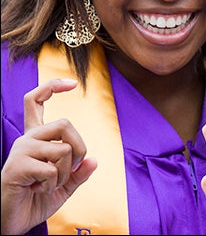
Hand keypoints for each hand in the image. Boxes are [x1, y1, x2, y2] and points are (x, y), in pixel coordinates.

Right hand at [1, 79, 97, 234]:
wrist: (13, 222)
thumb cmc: (35, 201)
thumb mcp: (64, 186)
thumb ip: (79, 173)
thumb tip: (94, 161)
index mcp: (36, 139)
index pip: (36, 101)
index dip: (52, 86)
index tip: (72, 83)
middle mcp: (27, 139)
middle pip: (65, 123)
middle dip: (80, 148)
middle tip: (71, 169)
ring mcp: (20, 151)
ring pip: (63, 148)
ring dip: (66, 172)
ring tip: (50, 184)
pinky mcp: (16, 166)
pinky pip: (52, 169)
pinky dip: (53, 184)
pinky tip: (38, 189)